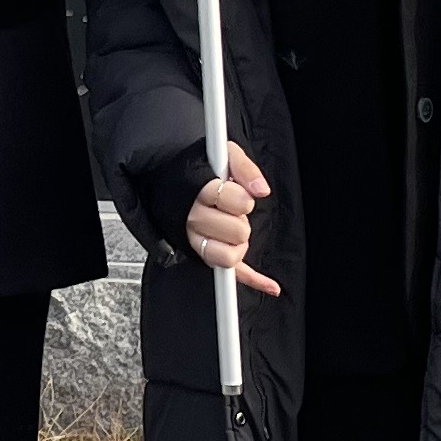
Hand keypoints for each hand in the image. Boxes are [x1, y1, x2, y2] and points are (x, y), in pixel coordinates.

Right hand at [185, 144, 280, 296]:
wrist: (169, 182)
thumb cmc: (200, 169)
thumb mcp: (223, 155)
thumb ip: (244, 167)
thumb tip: (261, 189)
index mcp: (199, 193)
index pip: (238, 203)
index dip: (243, 199)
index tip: (235, 192)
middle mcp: (194, 220)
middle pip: (238, 231)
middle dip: (241, 220)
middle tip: (230, 211)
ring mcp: (197, 242)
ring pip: (229, 257)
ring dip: (238, 244)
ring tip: (230, 229)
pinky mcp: (205, 256)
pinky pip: (231, 274)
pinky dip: (255, 280)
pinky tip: (271, 285)